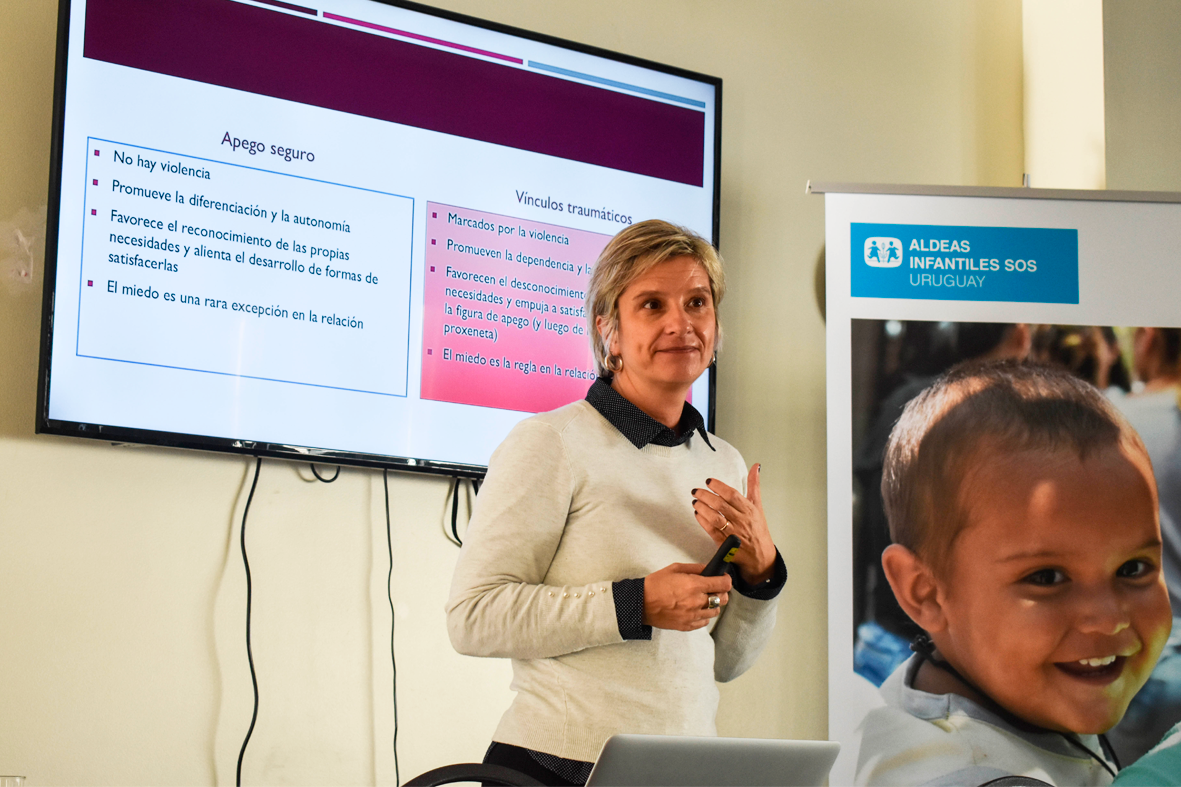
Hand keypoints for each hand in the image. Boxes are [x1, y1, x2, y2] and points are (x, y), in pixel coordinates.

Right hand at [642, 563, 731, 630]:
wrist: (641, 603)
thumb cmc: (655, 584)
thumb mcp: (675, 569)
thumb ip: (695, 568)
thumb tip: (709, 569)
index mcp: (694, 585)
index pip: (723, 584)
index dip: (726, 580)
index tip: (724, 578)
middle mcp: (696, 602)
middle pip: (723, 599)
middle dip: (721, 592)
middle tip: (714, 588)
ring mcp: (692, 616)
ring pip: (715, 612)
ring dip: (713, 604)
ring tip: (704, 600)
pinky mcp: (687, 626)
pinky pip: (705, 622)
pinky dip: (704, 615)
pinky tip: (696, 609)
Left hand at [692, 464, 775, 583]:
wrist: (761, 556)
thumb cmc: (758, 530)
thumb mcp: (758, 506)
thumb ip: (754, 486)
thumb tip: (756, 467)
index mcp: (749, 510)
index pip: (732, 495)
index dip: (719, 486)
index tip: (709, 481)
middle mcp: (742, 521)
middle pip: (721, 505)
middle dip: (706, 496)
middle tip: (696, 491)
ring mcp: (733, 533)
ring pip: (715, 518)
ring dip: (703, 508)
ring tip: (695, 501)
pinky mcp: (725, 544)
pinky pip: (712, 531)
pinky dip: (703, 521)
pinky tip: (698, 514)